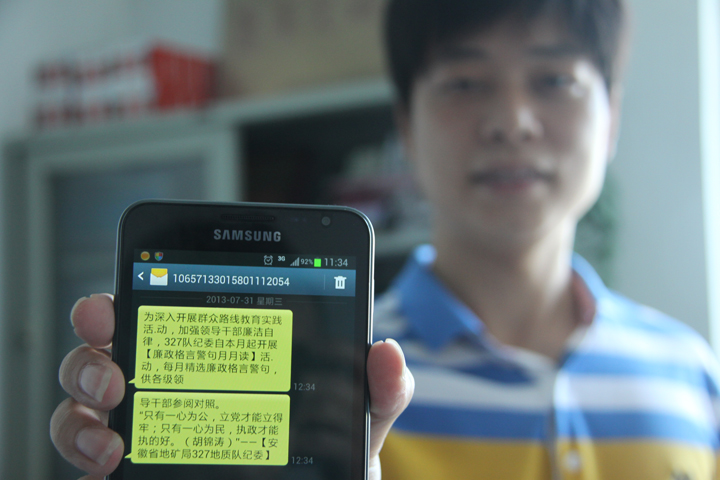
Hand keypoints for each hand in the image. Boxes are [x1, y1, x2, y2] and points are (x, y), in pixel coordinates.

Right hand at [50, 294, 413, 479]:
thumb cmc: (322, 461)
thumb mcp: (353, 422)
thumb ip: (375, 390)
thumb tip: (385, 352)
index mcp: (223, 357)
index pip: (176, 309)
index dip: (145, 284)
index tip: (134, 281)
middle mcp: (176, 386)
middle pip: (114, 342)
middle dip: (96, 325)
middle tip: (109, 328)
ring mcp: (147, 429)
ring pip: (83, 396)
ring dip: (79, 389)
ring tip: (111, 408)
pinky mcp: (130, 471)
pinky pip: (84, 456)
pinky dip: (82, 452)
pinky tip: (110, 460)